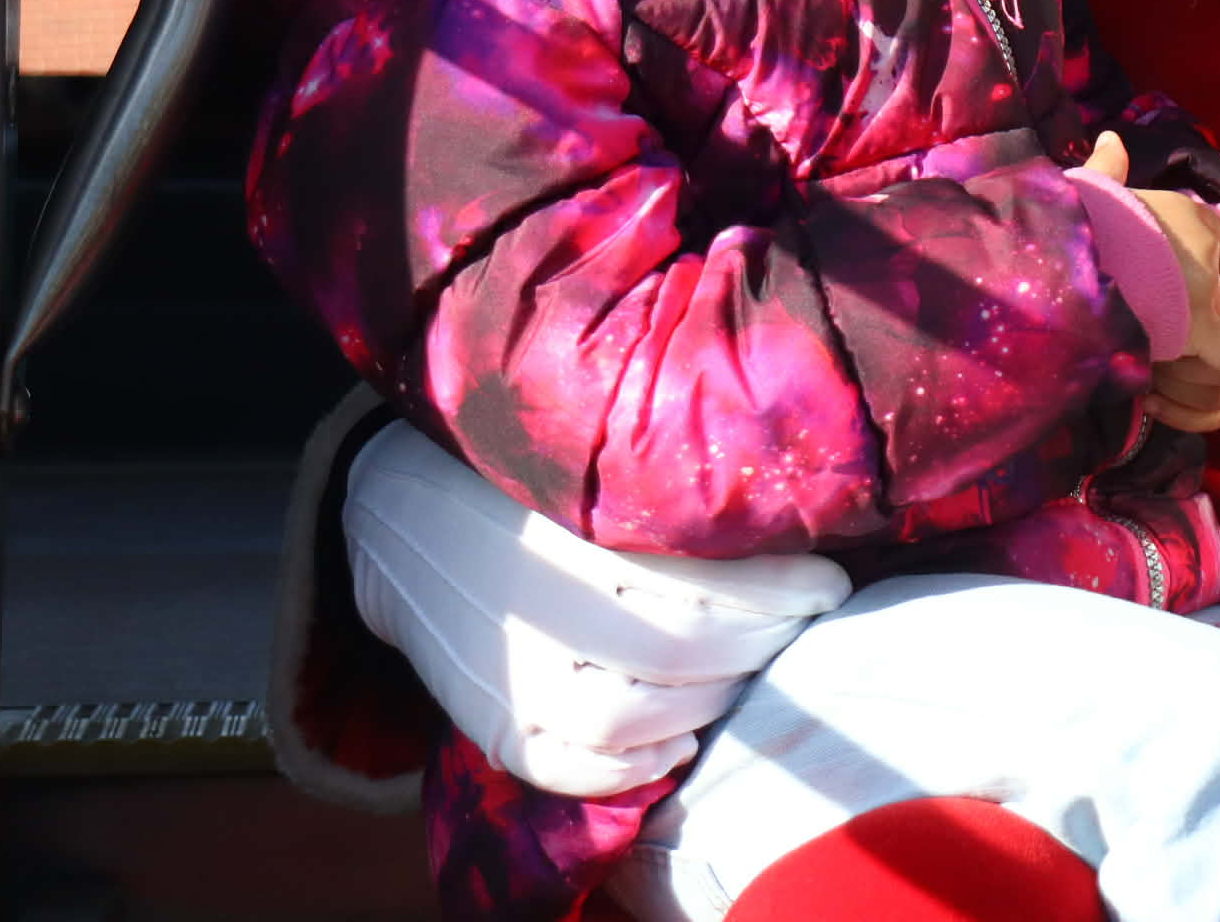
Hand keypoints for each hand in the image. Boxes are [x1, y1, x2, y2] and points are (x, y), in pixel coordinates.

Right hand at [343, 422, 851, 797]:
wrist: (391, 510)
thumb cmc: (517, 470)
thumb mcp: (580, 452)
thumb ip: (656, 482)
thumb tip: (779, 505)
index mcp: (562, 521)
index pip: (696, 578)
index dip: (778, 589)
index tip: (828, 578)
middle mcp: (531, 598)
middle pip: (676, 648)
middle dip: (762, 640)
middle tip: (804, 618)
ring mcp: (502, 667)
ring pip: (626, 713)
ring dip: (710, 700)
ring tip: (751, 668)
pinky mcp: (484, 719)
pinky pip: (562, 766)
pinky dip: (631, 768)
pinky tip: (679, 742)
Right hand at [1081, 134, 1219, 433]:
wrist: (1056, 250)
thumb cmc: (1071, 223)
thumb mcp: (1091, 187)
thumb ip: (1107, 168)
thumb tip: (1109, 139)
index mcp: (1183, 208)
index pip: (1214, 251)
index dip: (1201, 279)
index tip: (1185, 292)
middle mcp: (1202, 239)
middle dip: (1202, 311)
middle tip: (1169, 324)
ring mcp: (1201, 282)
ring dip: (1207, 341)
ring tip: (1181, 350)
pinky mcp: (1197, 322)